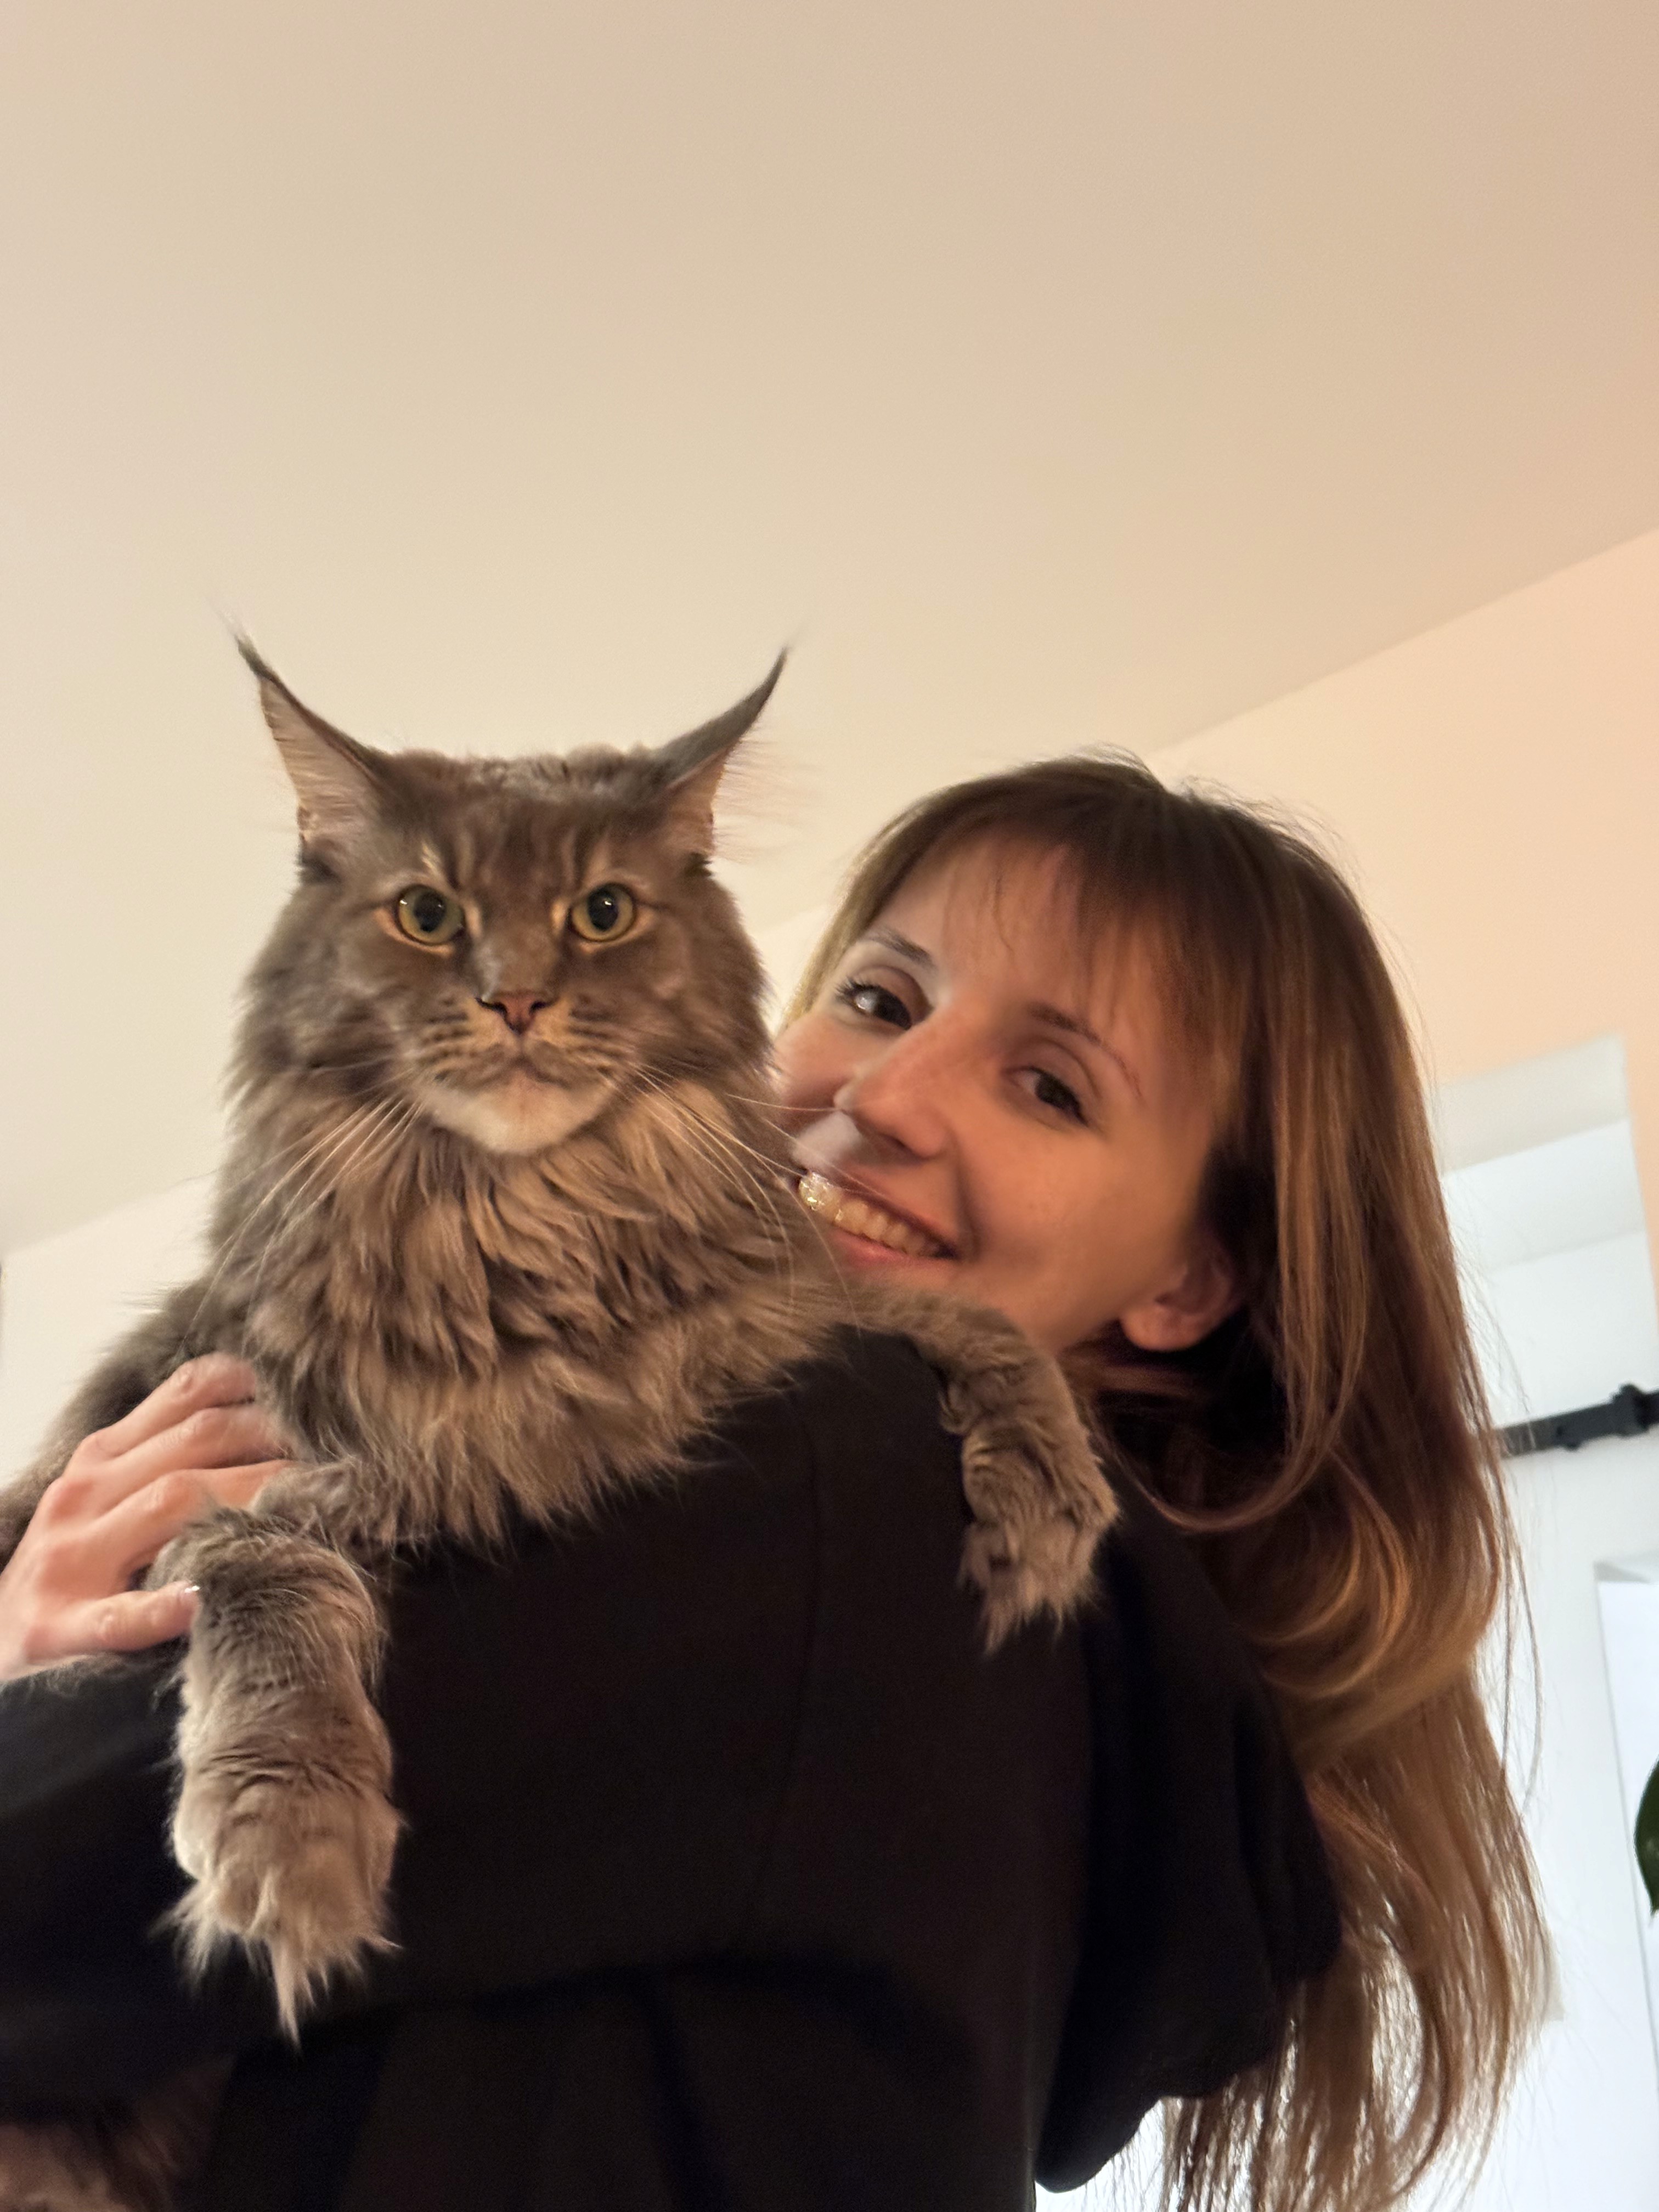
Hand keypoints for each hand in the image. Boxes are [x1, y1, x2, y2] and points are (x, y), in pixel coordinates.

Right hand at [0, 1355, 289, 1680]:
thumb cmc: (72, 1573)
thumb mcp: (109, 1500)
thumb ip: (173, 1461)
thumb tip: (275, 1429)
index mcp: (102, 1459)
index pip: (187, 1395)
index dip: (257, 1388)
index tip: (318, 1396)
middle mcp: (84, 1496)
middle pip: (196, 1444)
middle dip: (274, 1440)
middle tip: (344, 1453)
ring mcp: (66, 1561)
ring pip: (171, 1506)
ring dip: (248, 1499)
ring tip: (310, 1503)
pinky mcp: (54, 1628)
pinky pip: (115, 1616)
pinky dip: (159, 1607)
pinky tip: (202, 1601)